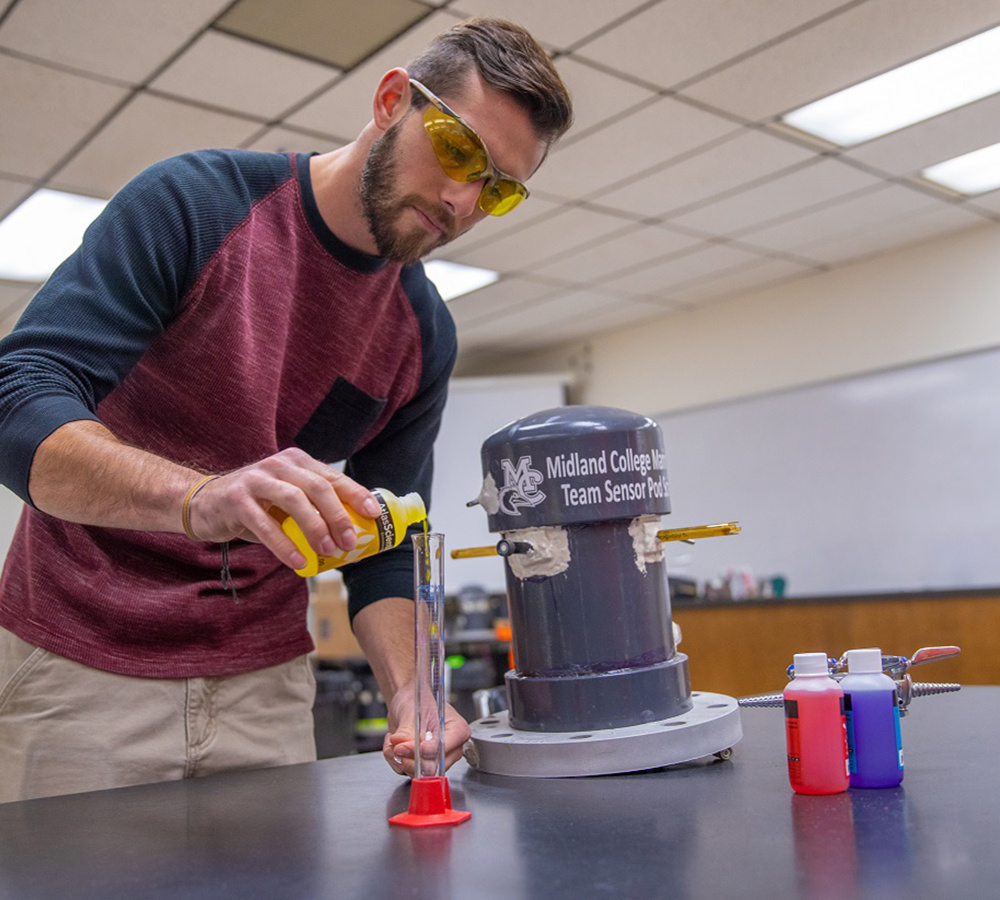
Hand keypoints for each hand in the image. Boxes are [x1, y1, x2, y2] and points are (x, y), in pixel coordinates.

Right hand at [185, 448, 380, 569]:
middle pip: (317, 487)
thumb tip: (352, 538)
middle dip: (338, 515)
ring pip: (294, 500)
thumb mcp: (287, 501)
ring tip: (327, 551)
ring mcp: (257, 479)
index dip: (355, 495)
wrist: (203, 503)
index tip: (373, 515)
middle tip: (349, 541)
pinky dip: (284, 545)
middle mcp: (279, 464)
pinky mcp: (237, 499)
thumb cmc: (255, 506)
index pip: (333, 477)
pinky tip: (298, 562)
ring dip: (315, 527)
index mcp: (297, 462)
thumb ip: (314, 510)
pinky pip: (265, 524)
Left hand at [383, 688, 470, 776]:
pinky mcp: (421, 764)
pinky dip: (395, 761)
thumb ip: (407, 732)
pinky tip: (392, 746)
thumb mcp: (414, 712)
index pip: (445, 748)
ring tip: (392, 742)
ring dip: (399, 759)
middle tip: (397, 747)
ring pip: (417, 772)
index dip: (429, 750)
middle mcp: (450, 748)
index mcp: (457, 731)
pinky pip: (406, 771)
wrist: (406, 701)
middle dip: (410, 758)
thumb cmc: (417, 700)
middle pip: (432, 767)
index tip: (417, 747)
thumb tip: (401, 746)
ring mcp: (435, 758)